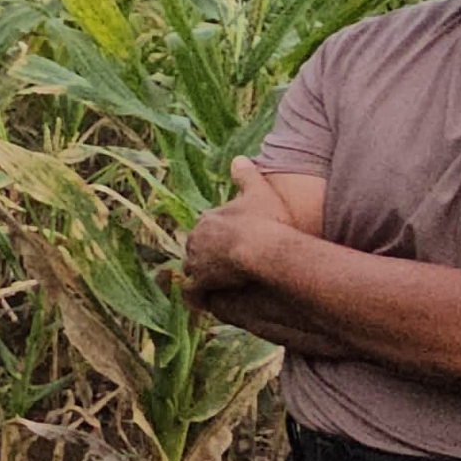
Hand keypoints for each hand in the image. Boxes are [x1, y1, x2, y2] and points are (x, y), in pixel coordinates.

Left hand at [185, 159, 302, 296]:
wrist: (263, 249)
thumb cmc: (267, 221)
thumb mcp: (260, 192)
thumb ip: (247, 176)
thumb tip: (238, 158)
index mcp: (208, 219)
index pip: (207, 229)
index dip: (218, 238)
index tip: (229, 245)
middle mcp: (196, 238)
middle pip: (197, 249)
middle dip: (207, 256)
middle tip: (222, 267)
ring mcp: (196, 261)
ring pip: (193, 270)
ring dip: (202, 277)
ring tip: (215, 285)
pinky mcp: (200, 281)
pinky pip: (194, 293)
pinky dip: (198, 297)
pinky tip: (206, 302)